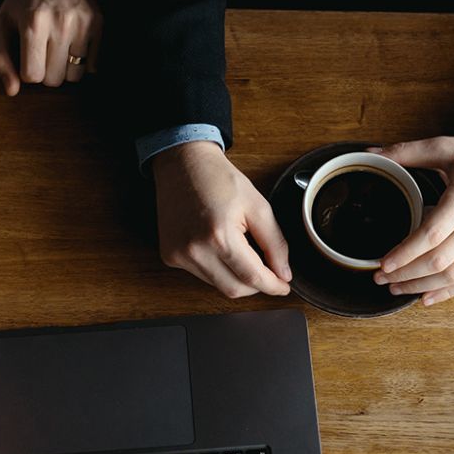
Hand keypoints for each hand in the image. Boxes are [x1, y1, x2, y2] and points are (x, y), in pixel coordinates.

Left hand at [0, 0, 101, 94]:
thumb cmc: (23, 0)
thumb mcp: (1, 24)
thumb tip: (12, 91)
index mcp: (32, 25)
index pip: (32, 76)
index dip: (28, 72)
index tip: (27, 58)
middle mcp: (59, 25)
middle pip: (54, 80)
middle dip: (46, 72)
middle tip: (42, 53)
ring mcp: (81, 25)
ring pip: (74, 76)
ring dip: (64, 69)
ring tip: (57, 50)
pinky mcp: (97, 24)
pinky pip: (92, 65)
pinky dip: (82, 62)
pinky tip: (72, 46)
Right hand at [152, 141, 291, 297]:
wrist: (183, 163)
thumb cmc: (218, 178)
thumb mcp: (257, 205)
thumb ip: (275, 243)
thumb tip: (284, 274)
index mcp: (219, 235)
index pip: (252, 277)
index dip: (272, 286)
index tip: (284, 286)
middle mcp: (195, 250)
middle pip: (234, 290)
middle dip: (256, 285)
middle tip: (269, 271)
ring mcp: (179, 255)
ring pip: (218, 285)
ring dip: (236, 277)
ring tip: (241, 249)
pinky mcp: (170, 256)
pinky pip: (201, 275)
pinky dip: (217, 269)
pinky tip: (218, 247)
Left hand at [368, 136, 453, 305]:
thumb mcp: (447, 146)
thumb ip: (408, 152)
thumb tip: (371, 154)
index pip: (430, 236)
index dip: (405, 254)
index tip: (383, 264)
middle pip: (438, 261)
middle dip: (405, 275)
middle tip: (381, 278)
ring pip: (453, 276)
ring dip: (421, 287)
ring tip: (396, 288)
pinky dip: (448, 293)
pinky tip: (426, 298)